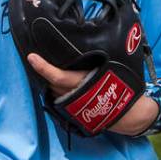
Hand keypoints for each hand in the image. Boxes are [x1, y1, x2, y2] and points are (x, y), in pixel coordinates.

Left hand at [26, 53, 160, 136]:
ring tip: (50, 67)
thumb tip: (78, 46)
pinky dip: (57, 89)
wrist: (129, 113)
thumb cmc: (122, 87)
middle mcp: (75, 95)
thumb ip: (93, 60)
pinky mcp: (73, 113)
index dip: (43, 67)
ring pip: (54, 91)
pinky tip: (58, 82)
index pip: (57, 76)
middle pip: (51, 83)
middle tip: (38, 57)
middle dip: (44, 72)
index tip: (31, 56)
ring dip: (50, 81)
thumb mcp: (110, 68)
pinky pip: (59, 98)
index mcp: (83, 82)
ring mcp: (73, 107)